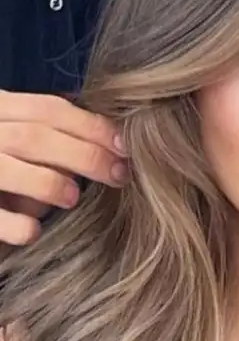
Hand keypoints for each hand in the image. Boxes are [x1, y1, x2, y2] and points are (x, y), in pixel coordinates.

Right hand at [0, 91, 126, 245]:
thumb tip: (115, 143)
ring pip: (5, 167)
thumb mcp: (26, 145)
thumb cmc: (9, 171)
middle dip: (84, 155)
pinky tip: (34, 231)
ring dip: (47, 183)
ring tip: (73, 198)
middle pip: (33, 136)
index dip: (91, 126)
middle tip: (118, 175)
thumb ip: (58, 138)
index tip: (125, 147)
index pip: (48, 109)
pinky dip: (16, 224)